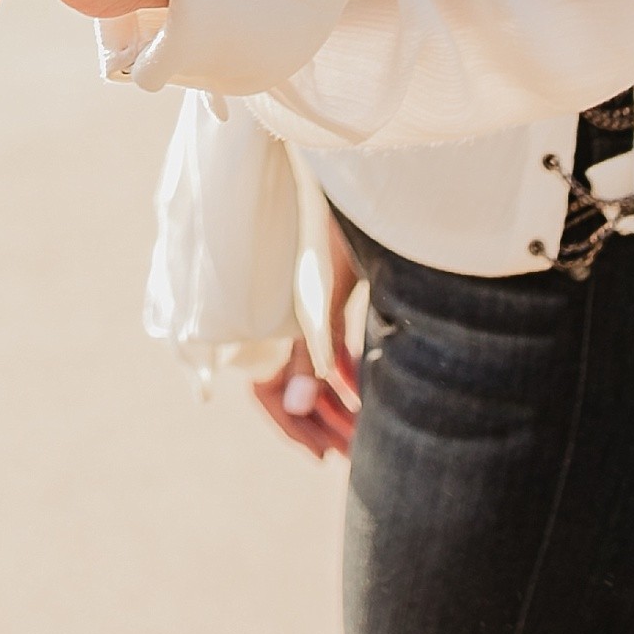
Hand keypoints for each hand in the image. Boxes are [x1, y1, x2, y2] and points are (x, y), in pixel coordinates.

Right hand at [251, 214, 364, 458]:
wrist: (352, 178)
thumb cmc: (333, 222)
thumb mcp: (326, 286)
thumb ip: (312, 346)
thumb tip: (300, 405)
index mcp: (273, 317)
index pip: (267, 389)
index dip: (292, 426)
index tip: (324, 455)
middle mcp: (284, 317)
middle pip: (292, 388)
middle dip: (320, 424)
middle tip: (353, 453)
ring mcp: (306, 307)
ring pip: (314, 372)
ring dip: (334, 405)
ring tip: (363, 431)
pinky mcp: (329, 291)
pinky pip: (330, 348)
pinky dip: (346, 374)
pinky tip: (366, 393)